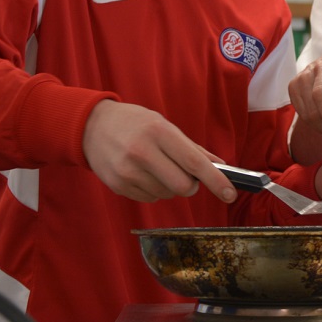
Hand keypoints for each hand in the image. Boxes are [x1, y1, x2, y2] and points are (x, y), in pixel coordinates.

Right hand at [82, 99, 236, 202]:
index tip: (231, 194)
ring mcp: (128, 171)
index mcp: (159, 132)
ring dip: (170, 186)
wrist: (91, 126)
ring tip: (156, 167)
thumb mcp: (164, 125)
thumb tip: (220, 165)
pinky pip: (151, 198)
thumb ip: (192, 148)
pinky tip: (142, 173)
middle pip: (183, 186)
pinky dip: (154, 190)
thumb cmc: (135, 123)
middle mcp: (142, 152)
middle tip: (187, 175)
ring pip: (167, 194)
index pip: (194, 162)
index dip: (216, 180)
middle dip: (191, 185)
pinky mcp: (118, 186)